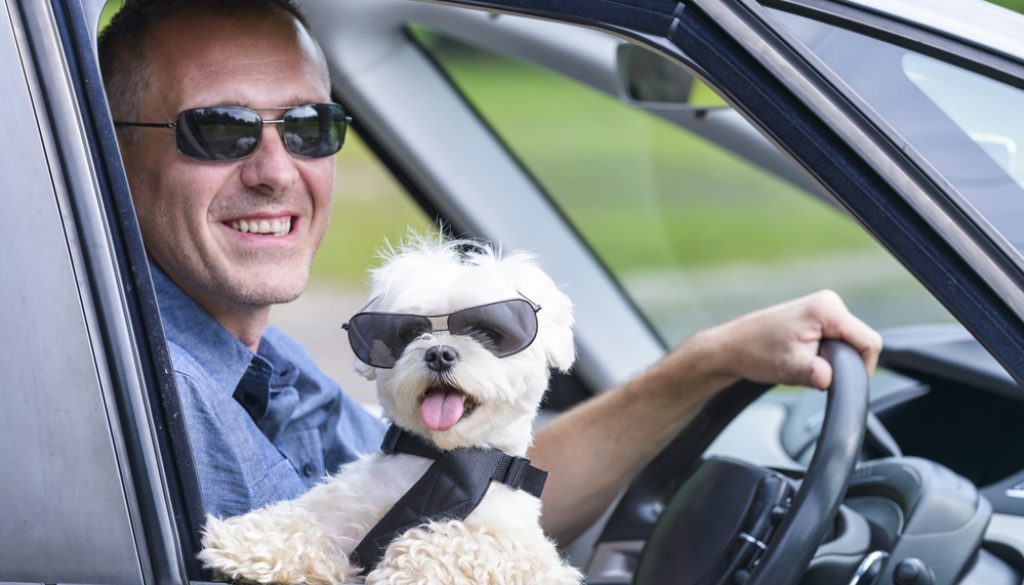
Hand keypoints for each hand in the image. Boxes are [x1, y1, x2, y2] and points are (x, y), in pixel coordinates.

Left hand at [700, 290, 881, 389]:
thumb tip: (827, 379)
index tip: (843, 383)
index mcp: (827, 309)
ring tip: (806, 364)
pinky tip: (806, 358)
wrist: (732, 347)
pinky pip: (838, 339)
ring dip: (835, 359)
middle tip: (816, 373)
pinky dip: (828, 353)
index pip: (869, 342)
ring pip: (850, 342)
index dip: (863, 368)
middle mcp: (829, 302)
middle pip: (861, 341)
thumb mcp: (788, 367)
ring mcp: (823, 307)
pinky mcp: (818, 316)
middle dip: (846, 363)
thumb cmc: (755, 353)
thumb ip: (813, 373)